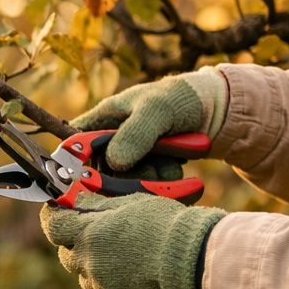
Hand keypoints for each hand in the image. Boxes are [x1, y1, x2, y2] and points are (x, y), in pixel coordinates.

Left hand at [39, 193, 225, 288]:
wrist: (192, 263)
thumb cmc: (166, 227)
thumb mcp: (130, 204)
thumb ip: (98, 205)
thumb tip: (77, 199)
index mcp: (88, 234)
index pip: (53, 225)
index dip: (53, 216)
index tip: (57, 211)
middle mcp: (88, 263)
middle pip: (66, 252)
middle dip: (74, 241)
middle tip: (91, 231)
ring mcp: (100, 287)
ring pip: (84, 274)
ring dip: (92, 264)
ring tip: (117, 253)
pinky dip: (109, 284)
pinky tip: (130, 274)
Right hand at [71, 69, 228, 171]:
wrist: (215, 113)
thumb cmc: (181, 99)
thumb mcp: (157, 109)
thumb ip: (135, 134)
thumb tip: (114, 163)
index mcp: (103, 120)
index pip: (74, 145)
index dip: (73, 165)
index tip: (84, 182)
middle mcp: (110, 142)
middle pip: (100, 174)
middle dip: (127, 178)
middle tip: (151, 173)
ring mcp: (128, 159)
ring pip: (125, 186)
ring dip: (150, 182)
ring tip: (171, 168)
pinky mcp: (145, 172)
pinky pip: (145, 189)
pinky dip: (162, 185)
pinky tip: (177, 172)